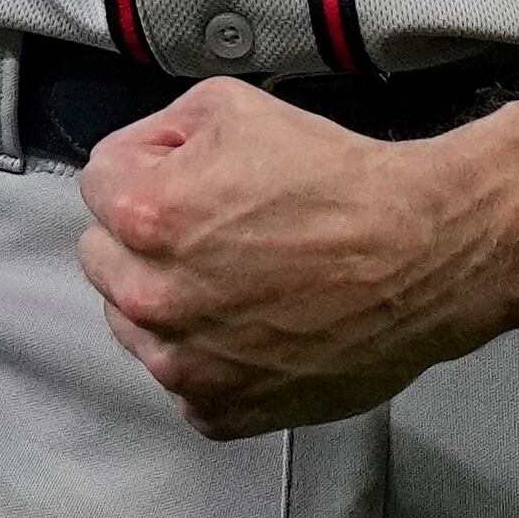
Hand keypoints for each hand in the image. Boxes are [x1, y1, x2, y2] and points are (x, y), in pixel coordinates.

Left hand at [72, 81, 518, 437]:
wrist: (421, 256)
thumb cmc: (340, 185)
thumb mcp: (234, 107)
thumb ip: (163, 129)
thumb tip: (141, 158)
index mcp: (146, 216)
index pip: (97, 183)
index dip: (147, 168)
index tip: (188, 178)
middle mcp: (153, 298)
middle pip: (103, 258)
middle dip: (145, 238)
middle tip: (216, 230)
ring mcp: (185, 364)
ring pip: (135, 324)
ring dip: (169, 300)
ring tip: (239, 278)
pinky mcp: (219, 410)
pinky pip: (181, 378)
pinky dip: (208, 355)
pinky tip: (254, 323)